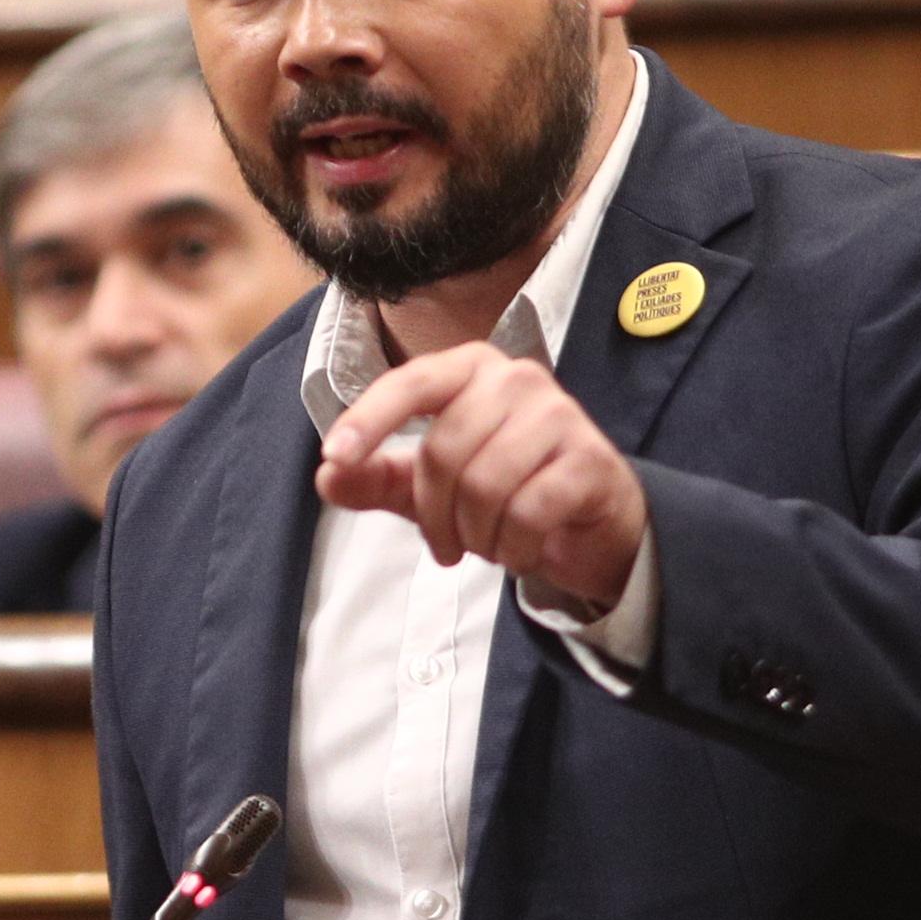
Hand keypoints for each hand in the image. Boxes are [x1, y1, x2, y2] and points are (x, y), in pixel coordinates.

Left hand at [317, 341, 646, 615]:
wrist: (593, 524)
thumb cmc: (508, 491)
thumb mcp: (431, 489)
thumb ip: (377, 480)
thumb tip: (326, 478)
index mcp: (471, 370)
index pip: (411, 384)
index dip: (368, 420)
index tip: (334, 457)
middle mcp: (517, 379)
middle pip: (443, 453)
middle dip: (435, 515)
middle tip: (447, 544)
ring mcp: (559, 415)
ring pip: (484, 486)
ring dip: (478, 536)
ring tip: (491, 543)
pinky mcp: (590, 460)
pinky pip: (528, 513)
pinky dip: (516, 547)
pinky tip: (523, 548)